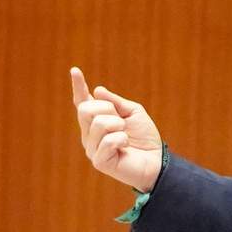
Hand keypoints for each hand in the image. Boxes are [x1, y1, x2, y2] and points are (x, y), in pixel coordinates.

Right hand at [70, 67, 163, 192]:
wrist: (156, 161)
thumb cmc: (145, 138)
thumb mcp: (133, 112)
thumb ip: (116, 102)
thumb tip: (97, 91)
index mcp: (96, 121)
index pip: (82, 102)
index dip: (78, 87)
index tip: (75, 70)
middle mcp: (89, 135)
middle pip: (85, 109)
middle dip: (107, 109)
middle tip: (122, 121)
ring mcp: (92, 148)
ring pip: (98, 123)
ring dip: (118, 125)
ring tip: (125, 135)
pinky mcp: (99, 161)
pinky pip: (107, 141)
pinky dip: (121, 139)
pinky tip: (125, 146)